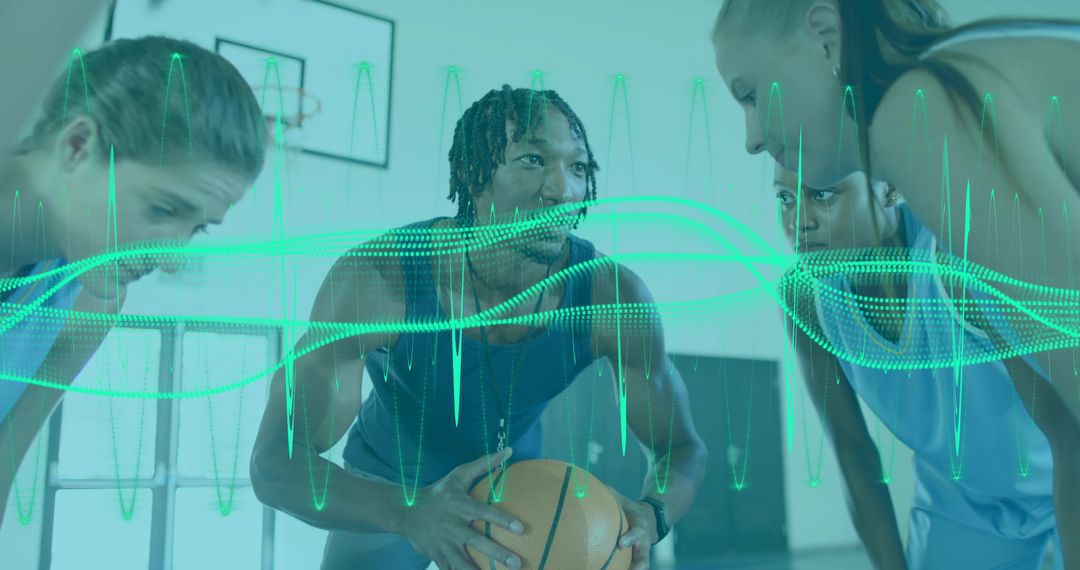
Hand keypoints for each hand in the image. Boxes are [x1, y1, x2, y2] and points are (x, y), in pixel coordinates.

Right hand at [400, 448, 524, 569]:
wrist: (405, 511)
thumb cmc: (439, 492)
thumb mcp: (458, 475)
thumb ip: (483, 464)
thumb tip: (508, 450)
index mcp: (460, 505)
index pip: (483, 512)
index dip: (502, 520)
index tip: (521, 528)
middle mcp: (453, 526)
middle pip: (477, 542)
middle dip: (497, 554)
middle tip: (516, 563)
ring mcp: (444, 543)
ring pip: (463, 562)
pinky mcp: (437, 556)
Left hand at [613, 492, 657, 569]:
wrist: (650, 518)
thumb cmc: (628, 507)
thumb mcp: (620, 498)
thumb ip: (606, 494)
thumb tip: (584, 487)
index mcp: (640, 524)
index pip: (638, 531)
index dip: (630, 538)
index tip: (620, 544)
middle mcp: (644, 540)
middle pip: (644, 555)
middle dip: (637, 564)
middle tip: (630, 569)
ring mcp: (643, 551)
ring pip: (643, 565)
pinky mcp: (639, 558)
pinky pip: (636, 567)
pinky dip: (629, 569)